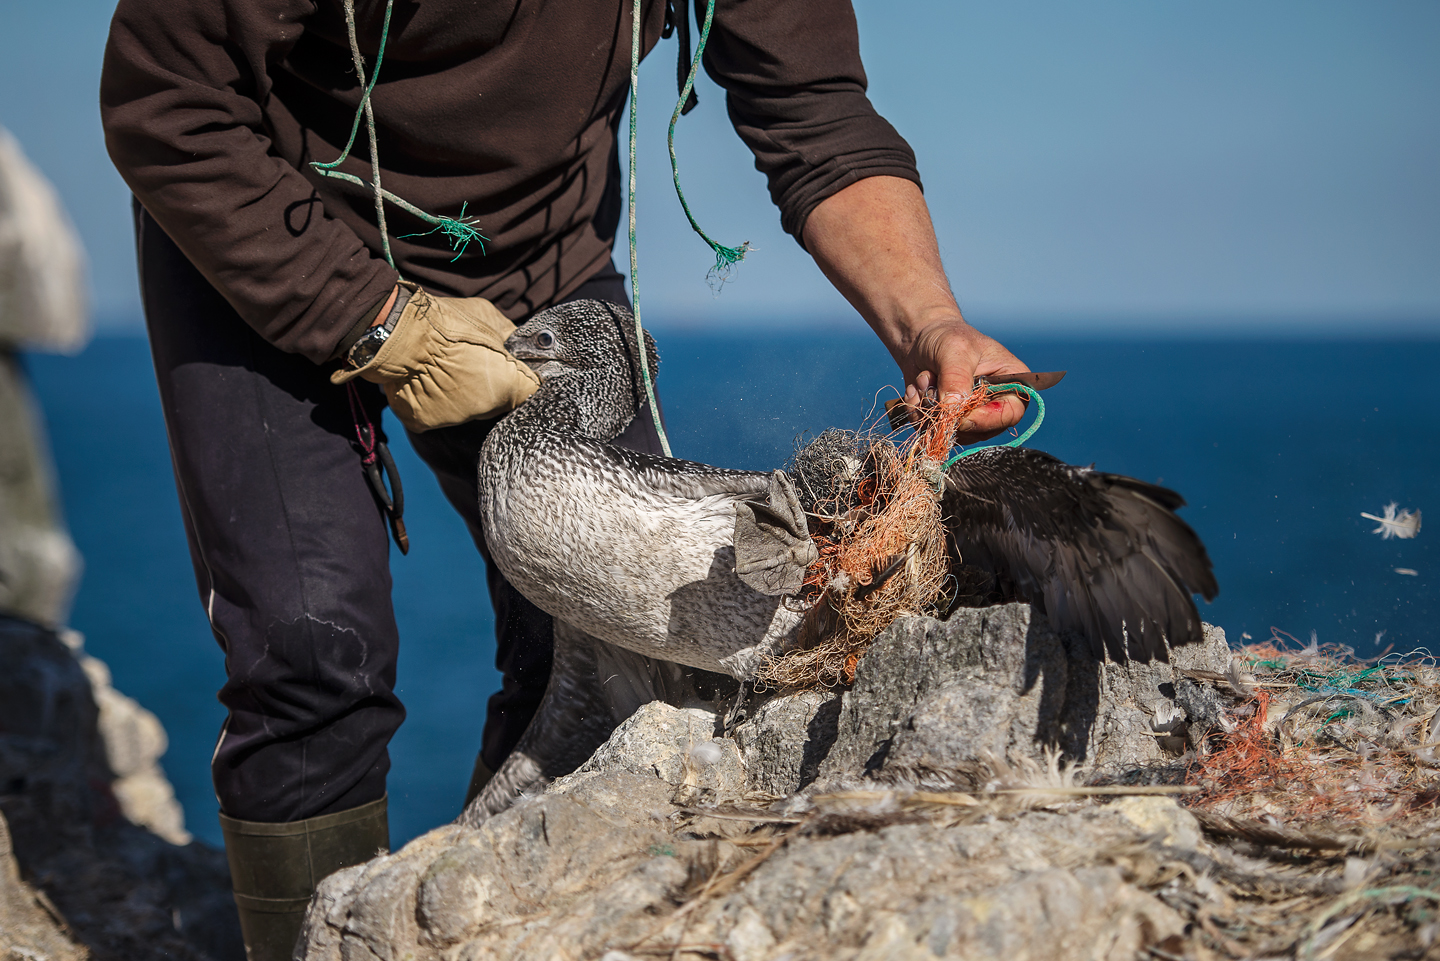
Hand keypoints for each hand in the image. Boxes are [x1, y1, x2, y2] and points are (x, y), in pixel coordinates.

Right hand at [332, 284, 538, 431]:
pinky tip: (427, 380)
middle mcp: (485, 408)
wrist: (399, 331)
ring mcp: (455, 418)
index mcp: (508, 384)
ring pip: (466, 409)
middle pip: (497, 403)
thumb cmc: (448, 321)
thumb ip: (509, 338)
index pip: (530, 393)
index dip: (524, 381)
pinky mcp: (425, 422)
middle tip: (472, 363)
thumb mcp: (490, 318)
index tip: (517, 372)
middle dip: (491, 386)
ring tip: (446, 369)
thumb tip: (519, 346)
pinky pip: (435, 412)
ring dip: (461, 393)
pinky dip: (433, 400)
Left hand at [900, 315, 1030, 443]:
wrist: (921, 339)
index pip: (1011, 413)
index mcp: (1012, 382)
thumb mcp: (954, 350)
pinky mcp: (948, 422)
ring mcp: (971, 417)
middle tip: (934, 381)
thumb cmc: (947, 337)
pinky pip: (931, 430)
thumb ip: (956, 378)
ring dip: (930, 407)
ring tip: (927, 379)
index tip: (959, 414)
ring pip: (951, 432)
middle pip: (979, 430)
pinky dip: (918, 410)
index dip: (986, 419)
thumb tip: (953, 410)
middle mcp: (995, 404)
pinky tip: (917, 389)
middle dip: (949, 410)